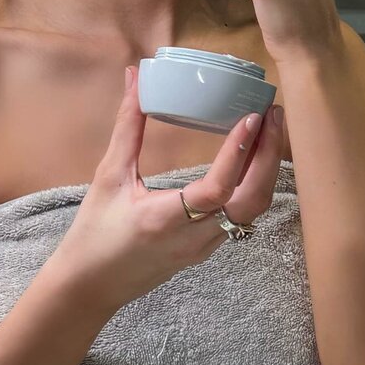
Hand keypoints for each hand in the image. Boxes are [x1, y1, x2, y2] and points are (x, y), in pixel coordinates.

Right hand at [56, 65, 284, 314]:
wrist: (91, 286)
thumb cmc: (95, 231)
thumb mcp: (108, 177)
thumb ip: (127, 127)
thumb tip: (134, 78)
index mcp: (166, 219)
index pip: (218, 188)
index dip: (240, 153)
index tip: (252, 117)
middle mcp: (194, 237)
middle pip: (252, 200)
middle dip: (269, 155)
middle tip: (273, 113)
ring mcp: (205, 247)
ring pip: (253, 210)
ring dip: (266, 169)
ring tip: (269, 129)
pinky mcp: (208, 249)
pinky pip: (243, 216)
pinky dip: (256, 184)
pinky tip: (254, 158)